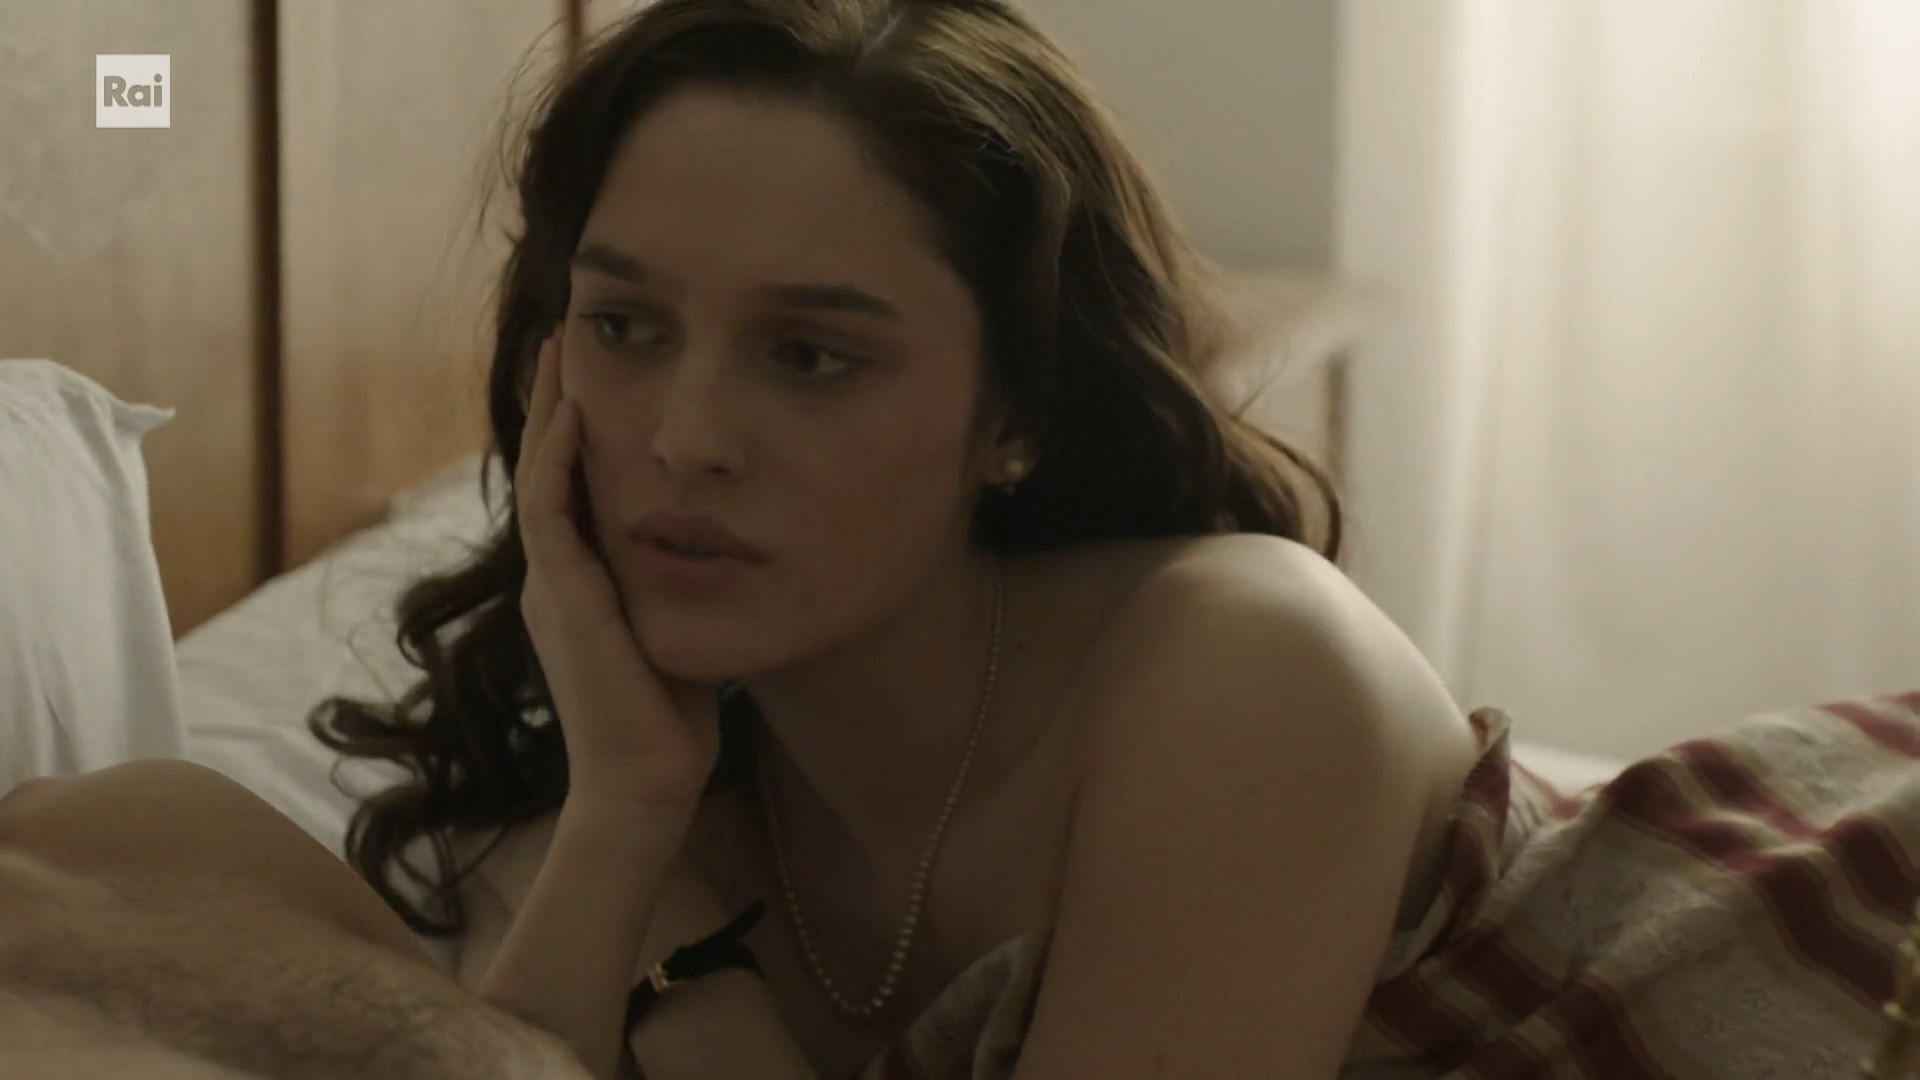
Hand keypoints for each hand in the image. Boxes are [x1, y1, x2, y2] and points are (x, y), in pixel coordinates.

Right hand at [515, 332, 720, 814]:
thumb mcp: (679, 630)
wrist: (644, 791)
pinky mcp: (563, 603)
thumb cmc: (671, 723)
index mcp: (580, 583)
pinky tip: (573, 412)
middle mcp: (556, 577)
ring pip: (539, 475)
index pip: (570, 484)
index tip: (598, 365)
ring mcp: (552, 588)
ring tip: (561, 346)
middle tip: (567, 330)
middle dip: (556, 398)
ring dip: (549, 409)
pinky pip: (550, 513)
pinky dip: (557, 460)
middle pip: (546, 465)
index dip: (577, 425)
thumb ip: (685, 586)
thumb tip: (731, 544)